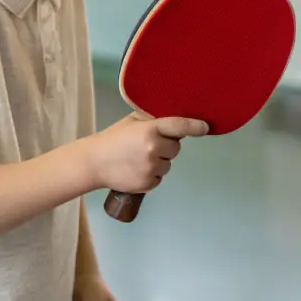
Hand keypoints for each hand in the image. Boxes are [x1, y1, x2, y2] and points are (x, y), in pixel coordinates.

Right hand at [86, 112, 208, 193]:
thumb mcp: (131, 122)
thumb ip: (151, 119)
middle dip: (166, 146)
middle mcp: (153, 149)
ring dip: (159, 161)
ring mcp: (151, 168)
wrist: (94, 162)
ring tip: (138, 158)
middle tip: (148, 144)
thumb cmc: (113, 138)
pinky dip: (152, 174)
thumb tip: (173, 117)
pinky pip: (159, 177)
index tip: (205, 127)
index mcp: (150, 130)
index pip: (179, 126)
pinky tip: (136, 169)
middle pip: (175, 148)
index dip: (195, 126)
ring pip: (168, 164)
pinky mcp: (149, 184)